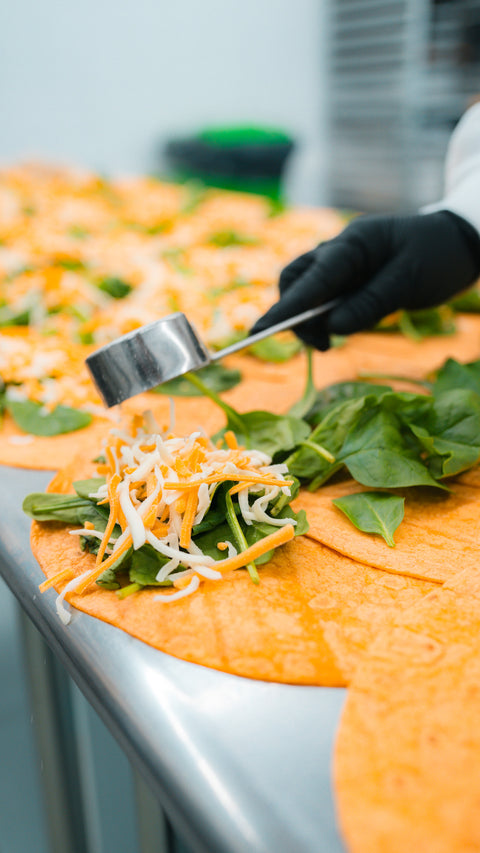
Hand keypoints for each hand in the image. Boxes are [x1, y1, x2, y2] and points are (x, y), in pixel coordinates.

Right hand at [251, 211, 479, 349]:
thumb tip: (334, 326)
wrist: (459, 243)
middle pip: (296, 281)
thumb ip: (371, 302)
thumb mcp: (410, 280)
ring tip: (331, 342)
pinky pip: (324, 300)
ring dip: (311, 319)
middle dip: (295, 314)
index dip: (286, 306)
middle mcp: (341, 251)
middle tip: (321, 344)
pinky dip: (326, 318)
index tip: (261, 331)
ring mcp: (343, 265)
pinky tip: (342, 329)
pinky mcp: (349, 280)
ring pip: (306, 291)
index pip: (312, 278)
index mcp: (354, 243)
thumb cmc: (438, 255)